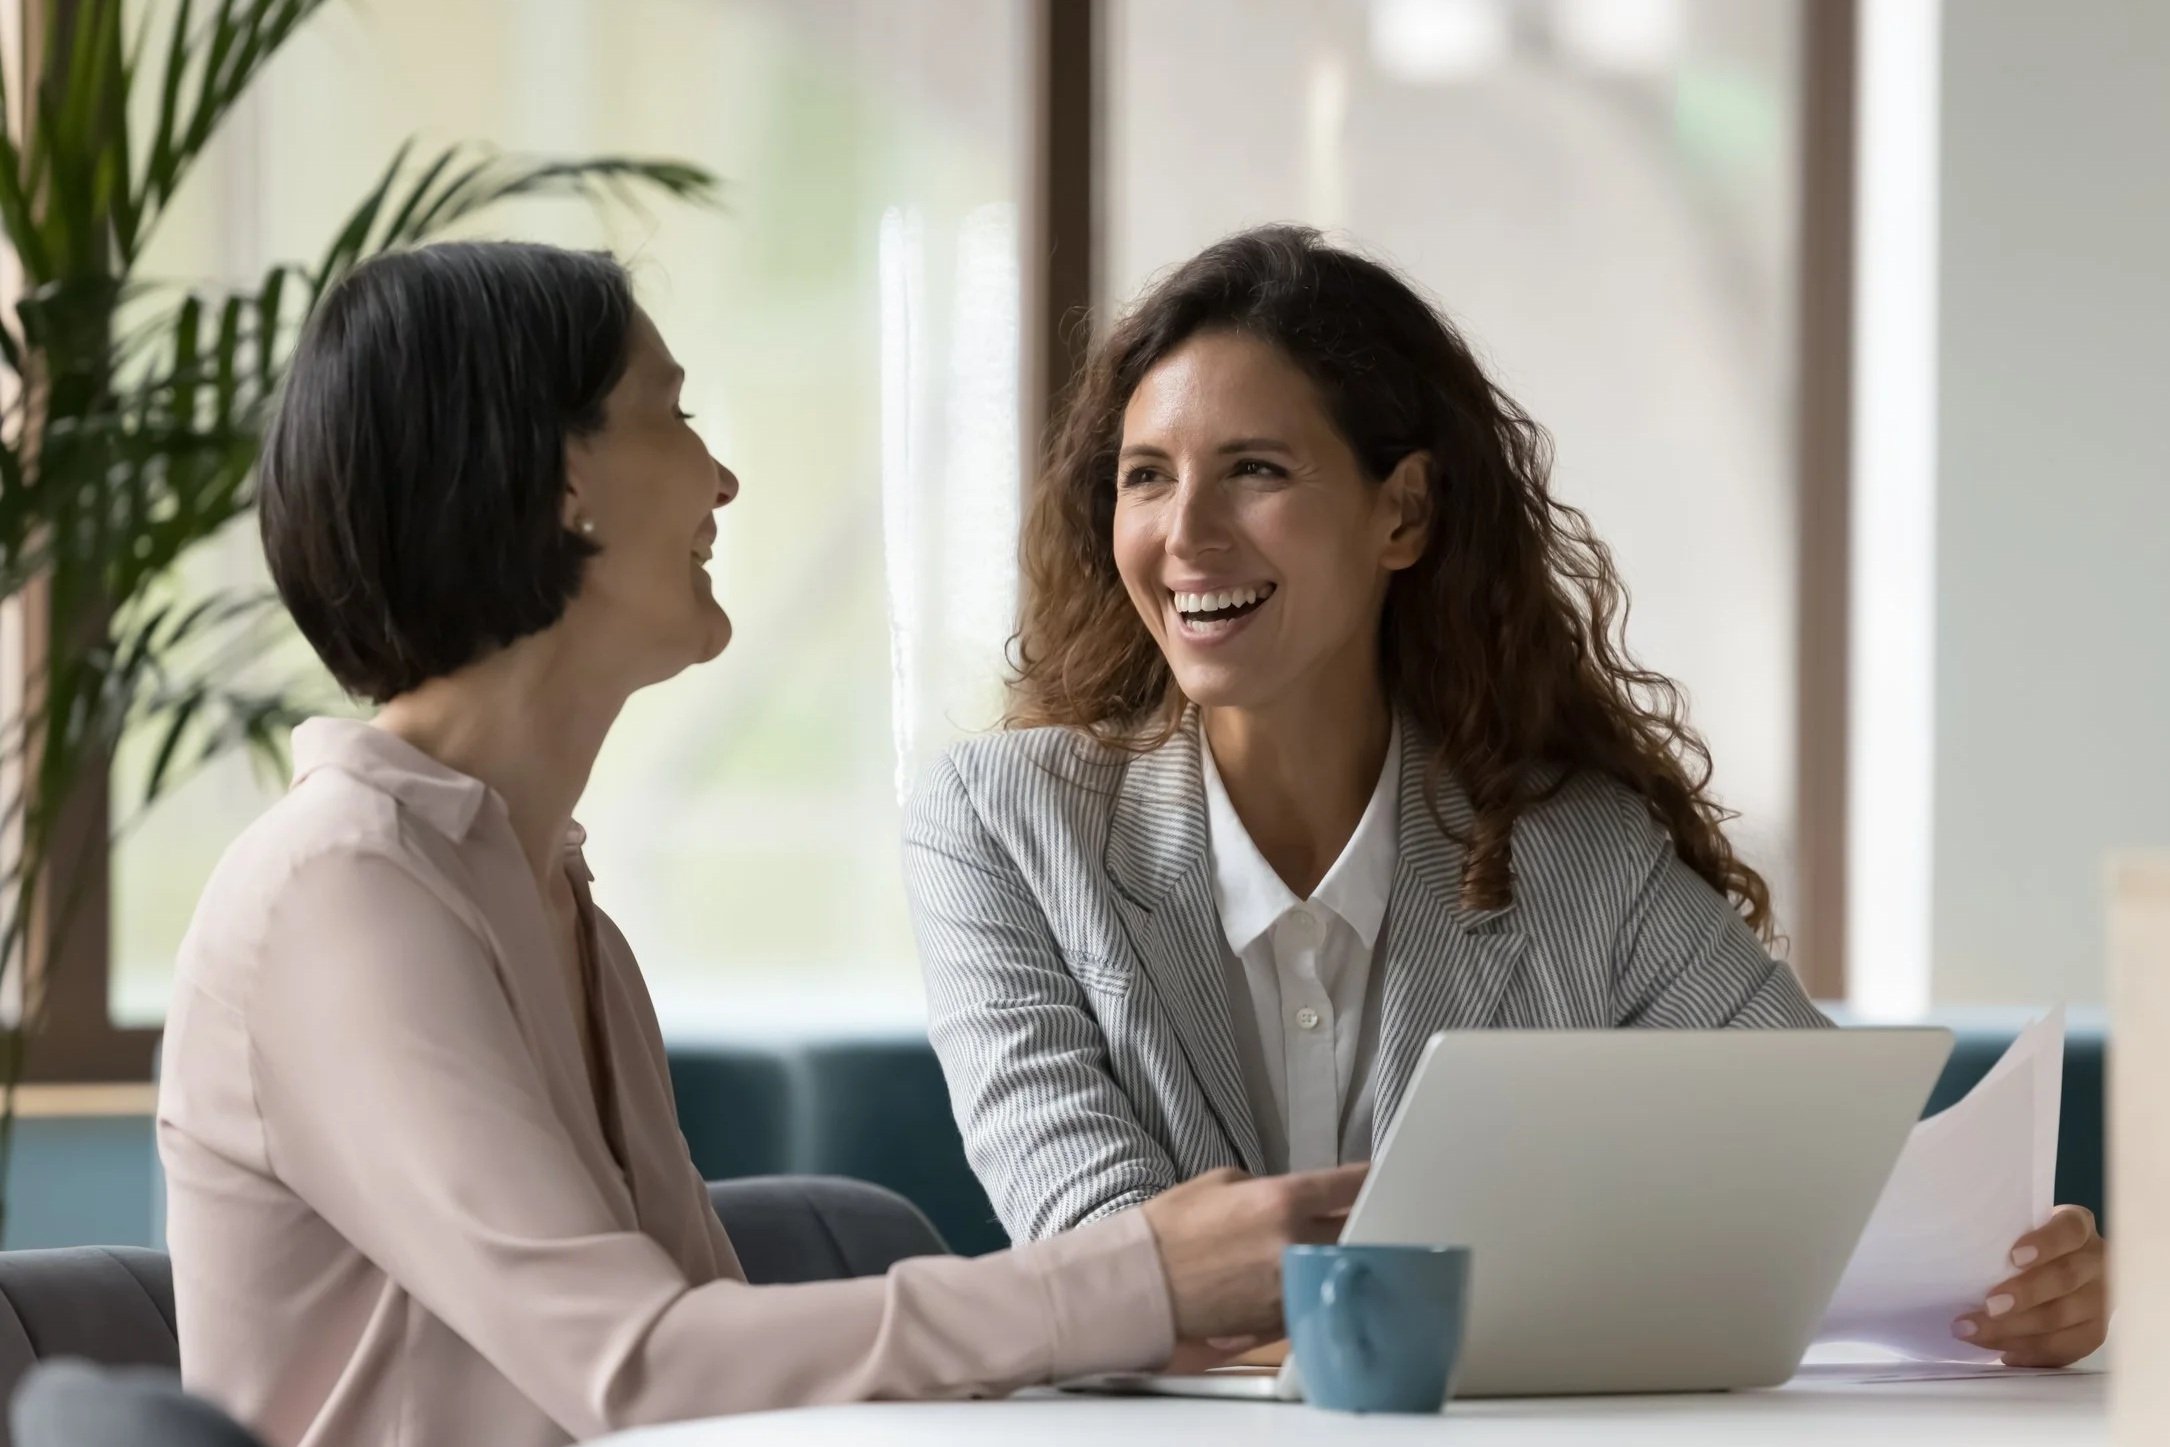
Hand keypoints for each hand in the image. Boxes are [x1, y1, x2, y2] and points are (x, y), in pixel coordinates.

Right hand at [1140, 1163, 1366, 1341]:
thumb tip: (1294, 1199)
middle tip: (1359, 1219)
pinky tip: (1308, 1282)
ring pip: (1339, 1270)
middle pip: (1356, 1232)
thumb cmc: (1172, 1228)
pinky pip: (1315, 1299)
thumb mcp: (1221, 1182)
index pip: (1348, 1186)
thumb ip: (1267, 1187)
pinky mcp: (1280, 1318)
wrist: (1142, 1281)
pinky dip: (1315, 1289)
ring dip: (1339, 1260)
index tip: (1377, 1179)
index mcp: (1281, 1200)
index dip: (1369, 1180)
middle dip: (1359, 1224)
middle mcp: (1294, 1243)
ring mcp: (1291, 1285)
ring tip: (1331, 1251)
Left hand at [1953, 1205, 2108, 1365]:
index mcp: (2078, 1226)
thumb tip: (1959, 1259)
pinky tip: (2004, 1355)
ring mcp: (2103, 1299)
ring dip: (2016, 1329)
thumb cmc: (2028, 1245)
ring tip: (1976, 1333)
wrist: (2066, 1270)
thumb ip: (2005, 1238)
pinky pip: (2069, 1348)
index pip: (2069, 1230)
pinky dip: (2033, 1353)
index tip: (2014, 1257)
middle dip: (2024, 1295)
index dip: (2046, 1243)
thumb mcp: (2021, 1231)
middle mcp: (2098, 1261)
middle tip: (1987, 1306)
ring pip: (2063, 1317)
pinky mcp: (2097, 1331)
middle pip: (2065, 1278)